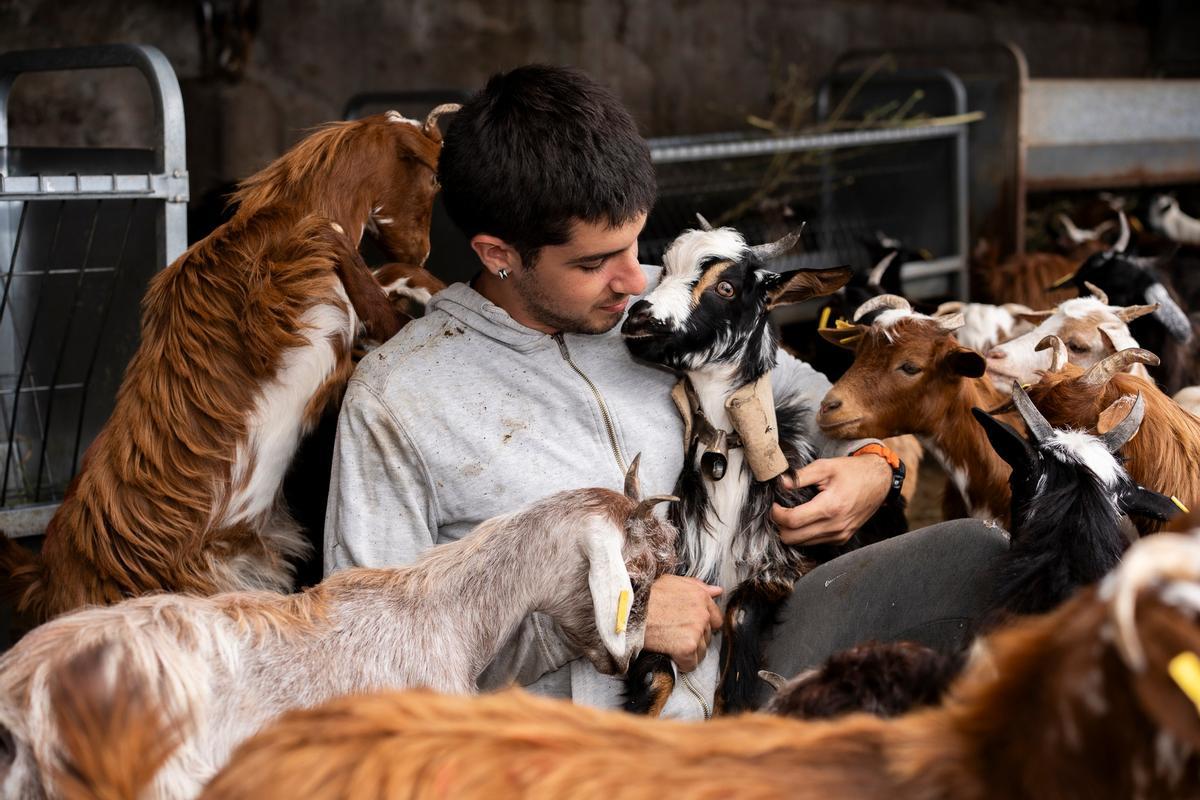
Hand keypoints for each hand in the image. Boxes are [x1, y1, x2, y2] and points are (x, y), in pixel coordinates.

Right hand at [642, 575, 722, 671]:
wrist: (627, 611)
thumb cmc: (646, 597)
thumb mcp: (671, 583)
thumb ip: (697, 587)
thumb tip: (717, 591)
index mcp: (701, 597)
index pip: (716, 619)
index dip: (702, 625)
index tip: (687, 627)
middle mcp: (703, 613)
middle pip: (707, 637)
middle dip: (693, 638)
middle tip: (673, 634)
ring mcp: (696, 630)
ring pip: (701, 651)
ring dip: (687, 652)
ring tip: (669, 643)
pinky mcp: (687, 647)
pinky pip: (690, 664)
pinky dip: (680, 663)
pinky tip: (669, 653)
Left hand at [771, 455, 890, 545]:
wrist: (880, 481)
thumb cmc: (852, 471)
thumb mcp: (825, 467)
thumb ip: (801, 476)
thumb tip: (781, 483)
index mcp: (830, 507)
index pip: (792, 521)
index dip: (776, 514)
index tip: (774, 505)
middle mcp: (835, 526)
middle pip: (793, 538)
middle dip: (780, 525)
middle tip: (780, 510)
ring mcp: (839, 535)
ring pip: (802, 544)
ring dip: (792, 531)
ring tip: (793, 513)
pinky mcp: (842, 538)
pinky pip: (815, 542)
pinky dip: (805, 534)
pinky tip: (806, 519)